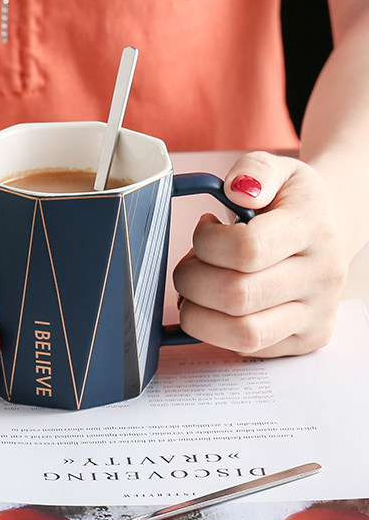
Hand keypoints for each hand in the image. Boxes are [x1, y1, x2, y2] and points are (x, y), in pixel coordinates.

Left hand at [172, 151, 348, 356]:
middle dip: (192, 280)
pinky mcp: (307, 339)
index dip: (206, 243)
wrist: (327, 230)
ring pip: (242, 333)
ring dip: (199, 313)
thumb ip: (253, 170)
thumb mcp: (277, 170)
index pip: (246, 249)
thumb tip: (237, 188)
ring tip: (197, 290)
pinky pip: (249, 349)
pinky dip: (216, 331)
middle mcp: (322, 275)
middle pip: (236, 296)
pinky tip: (216, 306)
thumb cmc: (290, 202)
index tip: (205, 228)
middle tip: (191, 264)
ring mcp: (317, 312)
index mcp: (312, 227)